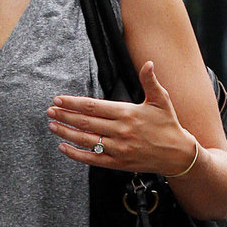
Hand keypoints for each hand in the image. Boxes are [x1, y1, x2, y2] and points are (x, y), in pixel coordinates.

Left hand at [48, 60, 197, 177]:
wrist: (176, 154)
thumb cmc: (168, 124)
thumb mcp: (161, 100)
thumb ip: (150, 81)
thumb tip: (148, 63)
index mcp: (127, 113)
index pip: (93, 106)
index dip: (73, 103)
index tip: (59, 99)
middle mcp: (120, 131)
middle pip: (85, 122)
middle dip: (65, 116)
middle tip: (50, 111)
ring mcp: (118, 149)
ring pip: (86, 140)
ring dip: (66, 133)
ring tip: (52, 126)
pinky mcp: (117, 163)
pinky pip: (92, 159)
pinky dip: (75, 154)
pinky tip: (63, 147)